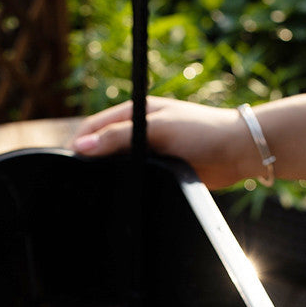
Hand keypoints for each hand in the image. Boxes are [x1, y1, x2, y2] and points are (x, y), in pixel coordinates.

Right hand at [70, 96, 261, 189]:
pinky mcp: (161, 170)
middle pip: (103, 146)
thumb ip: (119, 137)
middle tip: (79, 180)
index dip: (80, 143)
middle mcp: (140, 130)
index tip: (67, 162)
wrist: (238, 152)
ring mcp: (150, 151)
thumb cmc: (202, 131)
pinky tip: (120, 194)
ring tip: (96, 189)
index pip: (95, 126)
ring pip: (117, 164)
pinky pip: (135, 177)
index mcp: (136, 112)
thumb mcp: (157, 129)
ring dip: (108, 174)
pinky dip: (126, 183)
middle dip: (91, 160)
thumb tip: (81, 145)